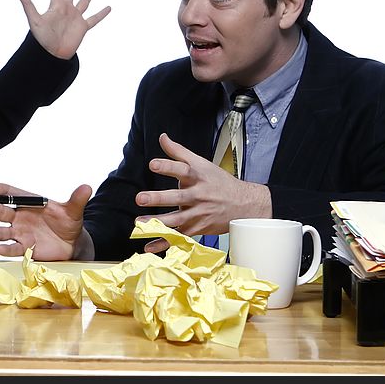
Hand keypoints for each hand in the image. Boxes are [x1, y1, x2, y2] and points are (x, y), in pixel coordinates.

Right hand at [0, 180, 90, 259]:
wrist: (72, 244)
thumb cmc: (68, 223)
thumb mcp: (74, 210)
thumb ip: (77, 199)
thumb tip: (87, 187)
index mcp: (30, 203)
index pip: (10, 194)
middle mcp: (21, 217)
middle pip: (0, 211)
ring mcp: (21, 233)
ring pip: (1, 231)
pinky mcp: (25, 248)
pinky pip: (14, 249)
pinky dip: (7, 249)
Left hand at [16, 0, 110, 59]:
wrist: (52, 55)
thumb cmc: (42, 40)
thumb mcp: (34, 20)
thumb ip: (28, 5)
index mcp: (56, 6)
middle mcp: (66, 9)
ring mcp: (75, 18)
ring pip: (85, 0)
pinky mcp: (82, 27)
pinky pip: (94, 19)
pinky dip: (101, 13)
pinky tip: (108, 7)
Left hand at [136, 133, 271, 252]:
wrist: (244, 204)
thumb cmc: (219, 181)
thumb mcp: (201, 163)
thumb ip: (178, 151)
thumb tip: (162, 137)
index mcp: (198, 177)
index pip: (182, 169)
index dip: (167, 166)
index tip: (153, 164)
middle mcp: (198, 195)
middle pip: (178, 196)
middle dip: (158, 198)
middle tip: (140, 198)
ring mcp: (198, 213)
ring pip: (177, 219)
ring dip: (158, 222)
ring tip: (140, 223)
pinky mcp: (197, 228)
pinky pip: (179, 236)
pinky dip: (165, 243)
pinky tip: (149, 246)